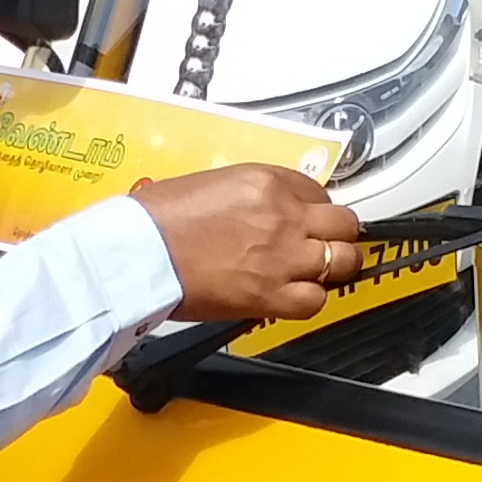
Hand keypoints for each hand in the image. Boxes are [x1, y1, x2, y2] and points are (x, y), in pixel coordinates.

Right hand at [131, 163, 365, 324]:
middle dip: (338, 234)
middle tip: (327, 243)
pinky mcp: (271, 294)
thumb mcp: (210, 185)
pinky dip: (311, 299)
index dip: (314, 208)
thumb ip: (248, 198)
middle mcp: (283, 214)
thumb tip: (259, 213)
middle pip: (343, 223)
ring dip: (334, 267)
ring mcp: (283, 256)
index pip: (316, 190)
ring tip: (319, 272)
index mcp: (265, 181)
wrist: (138, 251)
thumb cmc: (156, 218)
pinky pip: (316, 300)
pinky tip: (296, 295)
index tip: (307, 219)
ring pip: (343, 261)